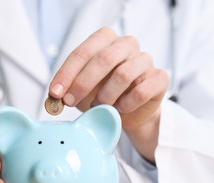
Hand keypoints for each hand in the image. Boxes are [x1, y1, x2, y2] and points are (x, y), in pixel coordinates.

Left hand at [49, 27, 168, 161]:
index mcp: (105, 40)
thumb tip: (54, 96)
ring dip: (105, 96)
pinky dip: (125, 104)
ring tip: (99, 107)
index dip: (67, 73)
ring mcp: (145, 60)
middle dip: (83, 83)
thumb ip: (68, 88)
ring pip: (123, 75)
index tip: (55, 93)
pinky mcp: (159, 78)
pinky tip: (119, 109)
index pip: (83, 52)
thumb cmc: (103, 94)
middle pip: (104, 59)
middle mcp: (127, 44)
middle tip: (70, 102)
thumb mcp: (81, 89)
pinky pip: (140, 91)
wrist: (130, 112)